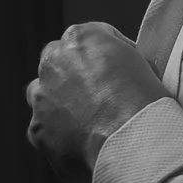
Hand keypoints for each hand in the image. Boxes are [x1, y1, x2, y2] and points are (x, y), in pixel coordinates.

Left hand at [25, 24, 165, 182]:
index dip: (100, 59)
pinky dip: (58, 135)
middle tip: (96, 97)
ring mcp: (41, 96)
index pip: (84, 40)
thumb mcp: (141, 62)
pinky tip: (80, 145)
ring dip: (57, 104)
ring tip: (86, 123)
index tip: (114, 74)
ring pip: (42, 95)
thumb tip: (117, 70)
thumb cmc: (145, 101)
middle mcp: (53, 61)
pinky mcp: (37, 129)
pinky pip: (44, 129)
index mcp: (79, 37)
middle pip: (56, 63)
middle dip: (71, 77)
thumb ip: (118, 57)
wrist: (132, 140)